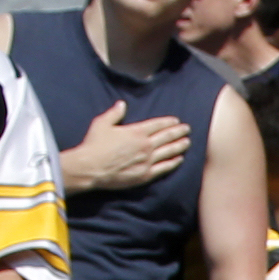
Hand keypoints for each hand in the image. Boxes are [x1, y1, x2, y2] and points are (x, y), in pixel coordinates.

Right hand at [59, 99, 193, 191]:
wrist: (91, 168)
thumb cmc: (94, 144)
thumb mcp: (102, 123)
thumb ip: (114, 113)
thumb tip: (122, 104)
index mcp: (136, 132)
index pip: (157, 124)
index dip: (168, 122)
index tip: (176, 120)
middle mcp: (145, 145)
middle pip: (167, 137)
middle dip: (178, 132)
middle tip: (187, 129)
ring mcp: (147, 161)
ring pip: (168, 152)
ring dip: (179, 146)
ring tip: (187, 142)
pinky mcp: (145, 175)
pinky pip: (164, 168)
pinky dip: (173, 163)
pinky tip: (179, 159)